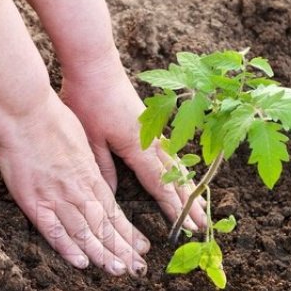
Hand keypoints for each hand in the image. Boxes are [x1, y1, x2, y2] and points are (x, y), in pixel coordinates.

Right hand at [0, 90, 150, 274]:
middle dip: (122, 249)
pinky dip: (68, 248)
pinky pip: (53, 230)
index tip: (142, 248)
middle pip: (104, 226)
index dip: (128, 232)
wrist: (25, 112)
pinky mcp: (34, 201)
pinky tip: (82, 263)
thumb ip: (89, 165)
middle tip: (138, 269)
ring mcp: (57, 197)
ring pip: (85, 232)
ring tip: (119, 271)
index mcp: (90, 175)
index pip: (114, 211)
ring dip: (103, 254)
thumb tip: (96, 178)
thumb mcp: (81, 140)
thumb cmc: (51, 119)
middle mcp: (78, 190)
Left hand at [61, 57, 206, 230]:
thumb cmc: (88, 98)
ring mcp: (153, 131)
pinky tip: (183, 175)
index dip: (173, 208)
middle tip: (203, 226)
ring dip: (188, 187)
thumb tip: (111, 197)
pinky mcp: (150, 123)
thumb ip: (103, 168)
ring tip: (200, 206)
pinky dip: (179, 169)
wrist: (94, 63)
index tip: (186, 227)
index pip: (159, 184)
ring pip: (176, 165)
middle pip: (175, 178)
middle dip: (189, 203)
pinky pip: (170, 152)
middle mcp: (151, 141)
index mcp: (137, 147)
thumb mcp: (89, 138)